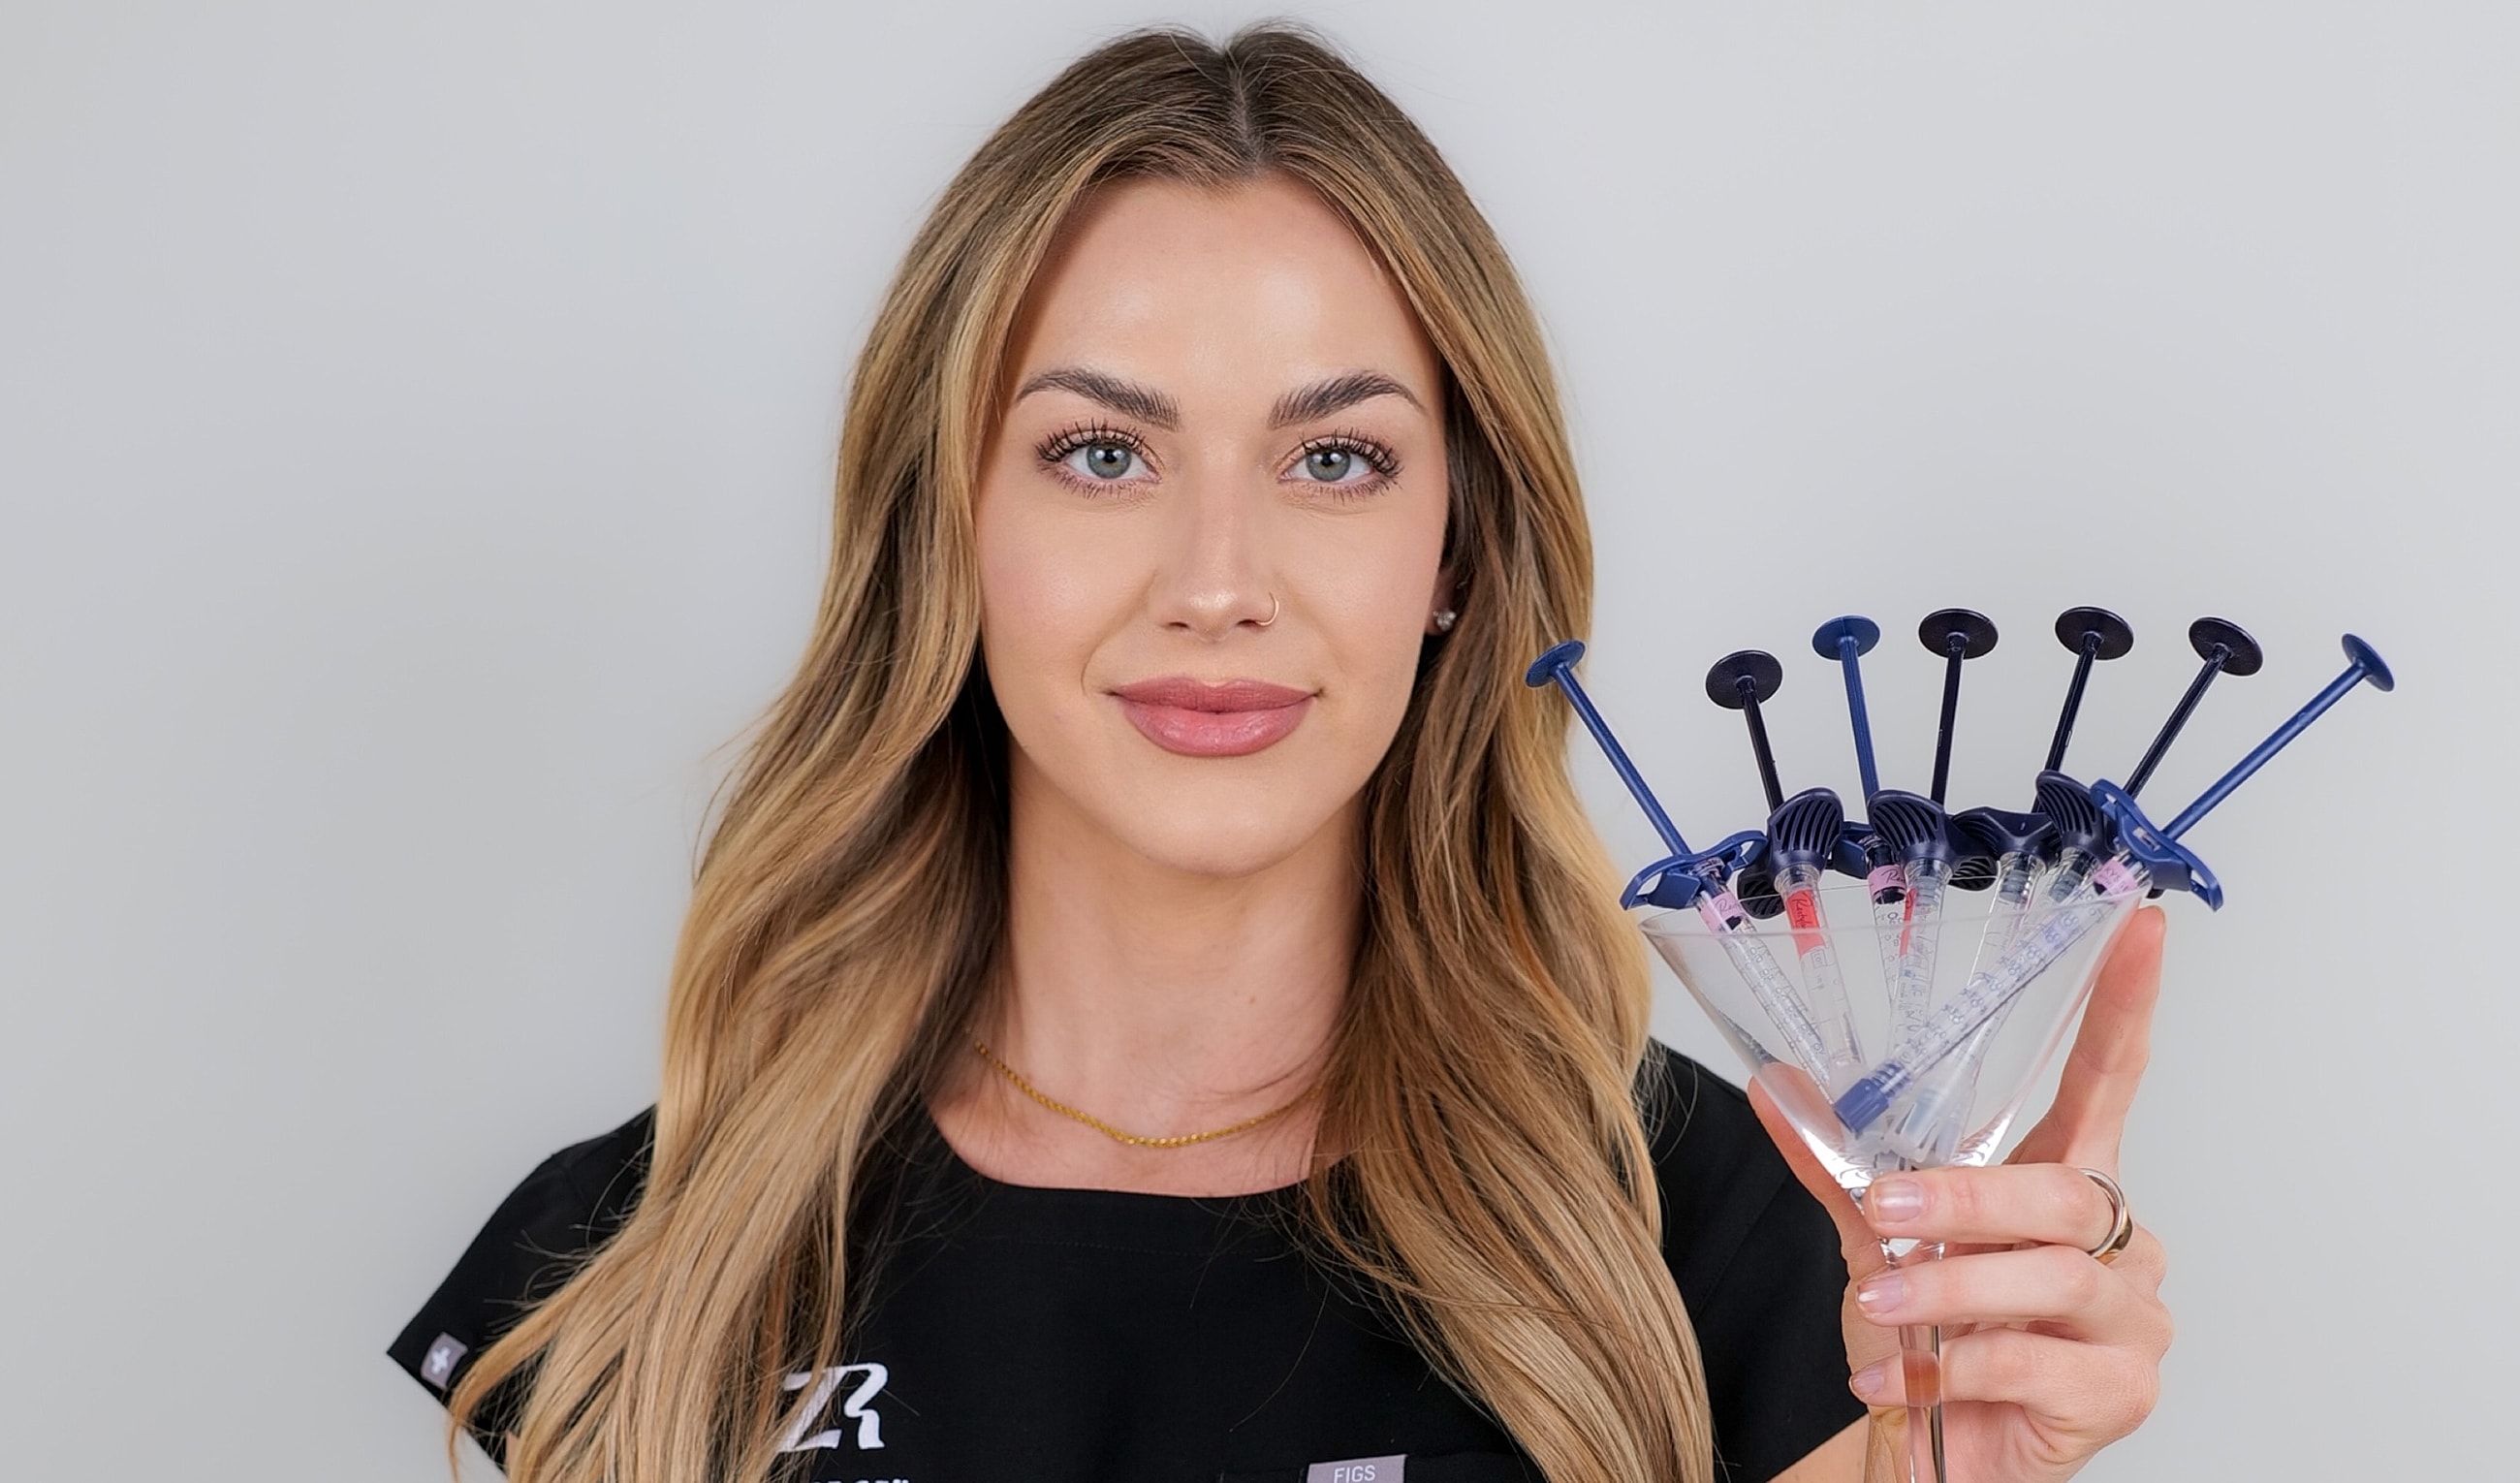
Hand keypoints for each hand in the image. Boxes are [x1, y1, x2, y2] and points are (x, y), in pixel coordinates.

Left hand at [1755, 906, 2174, 1481]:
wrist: (1930, 1446)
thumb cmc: (1928, 1334)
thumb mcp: (1877, 1237)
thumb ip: (1839, 1166)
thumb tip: (1775, 1091)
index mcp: (2070, 1180)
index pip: (2110, 1080)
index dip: (2126, 1006)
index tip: (2140, 927)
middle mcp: (2121, 1242)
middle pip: (2067, 1192)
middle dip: (1968, 1197)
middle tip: (1889, 1209)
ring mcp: (2132, 1319)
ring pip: (2051, 1277)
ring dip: (1948, 1284)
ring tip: (1876, 1297)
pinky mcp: (2121, 1392)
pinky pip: (2035, 1361)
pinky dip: (1951, 1363)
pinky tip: (1898, 1375)